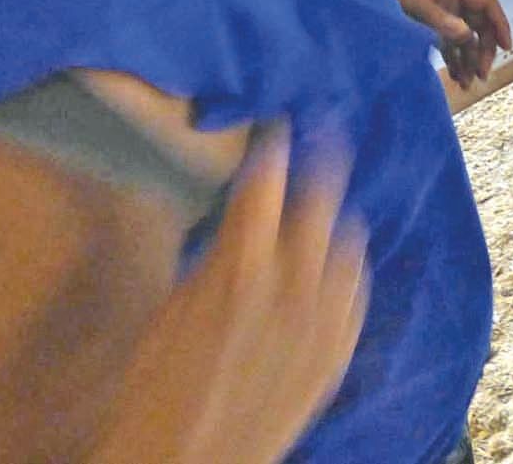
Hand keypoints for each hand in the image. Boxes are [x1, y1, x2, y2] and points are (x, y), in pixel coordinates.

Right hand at [88, 124, 368, 463]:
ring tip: (326, 197)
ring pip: (350, 239)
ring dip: (336, 214)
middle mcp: (293, 285)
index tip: (279, 122)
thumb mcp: (171, 305)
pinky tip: (337, 258)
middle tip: (320, 133)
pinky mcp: (338, 352)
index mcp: (241, 265)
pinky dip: (348, 266)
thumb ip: (215, 251)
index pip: (271, 177)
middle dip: (320, 160)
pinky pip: (359, 290)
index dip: (276, 143)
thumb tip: (243, 204)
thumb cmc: (154, 390)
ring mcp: (324, 320)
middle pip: (324, 195)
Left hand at [383, 0, 512, 88]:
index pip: (487, 5)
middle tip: (481, 75)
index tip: (507, 47)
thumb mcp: (409, 1)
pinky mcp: (431, 29)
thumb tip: (466, 34)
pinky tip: (457, 78)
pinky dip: (456, 62)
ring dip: (470, 61)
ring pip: (467, 41)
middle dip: (483, 51)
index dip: (500, 25)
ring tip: (467, 84)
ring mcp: (443, 16)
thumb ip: (436, 17)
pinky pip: (451, 47)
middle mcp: (453, 2)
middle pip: (480, 27)